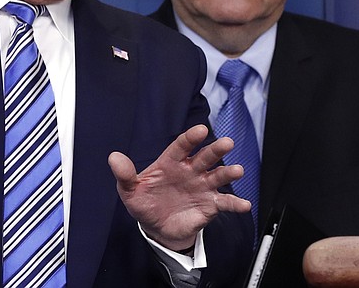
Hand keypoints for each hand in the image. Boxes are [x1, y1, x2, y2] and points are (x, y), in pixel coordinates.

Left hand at [108, 124, 251, 251]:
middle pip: (205, 157)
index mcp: (171, 162)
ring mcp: (202, 187)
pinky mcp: (210, 205)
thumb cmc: (144, 202)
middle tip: (227, 143)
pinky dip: (235, 204)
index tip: (201, 130)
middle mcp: (190, 171)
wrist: (157, 228)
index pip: (181, 146)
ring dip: (228, 172)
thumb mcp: (130, 190)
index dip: (191, 138)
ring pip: (218, 176)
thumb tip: (113, 157)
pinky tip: (244, 205)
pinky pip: (225, 203)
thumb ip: (124, 174)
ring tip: (237, 170)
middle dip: (216, 150)